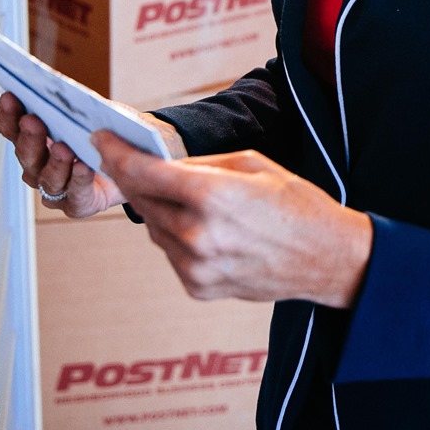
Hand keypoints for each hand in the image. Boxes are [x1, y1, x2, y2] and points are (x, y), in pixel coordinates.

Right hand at [0, 91, 142, 218]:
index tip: (9, 98)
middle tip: (32, 120)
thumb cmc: (109, 135)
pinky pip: (75, 195)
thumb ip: (79, 106)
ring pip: (47, 178)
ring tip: (62, 148)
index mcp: (36, 139)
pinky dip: (79, 180)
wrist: (133, 164)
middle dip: (29, 137)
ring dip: (54, 162)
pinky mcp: (77, 204)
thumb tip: (68, 94)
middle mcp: (39, 166)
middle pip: (26, 154)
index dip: (8, 115)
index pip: (13, 128)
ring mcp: (56, 187)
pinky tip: (83, 167)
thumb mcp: (96, 113)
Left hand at [93, 131, 372, 307]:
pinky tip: (208, 230)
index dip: (115, 154)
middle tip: (137, 164)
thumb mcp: (253, 164)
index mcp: (212, 196)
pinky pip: (171, 253)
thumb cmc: (297, 205)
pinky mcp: (198, 287)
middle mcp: (197, 234)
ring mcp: (195, 266)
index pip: (142, 173)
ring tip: (193, 200)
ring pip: (154, 229)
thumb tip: (162, 165)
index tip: (101, 142)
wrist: (327, 259)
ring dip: (162, 210)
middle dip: (138, 180)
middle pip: (143, 200)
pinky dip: (179, 237)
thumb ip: (201, 165)